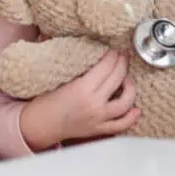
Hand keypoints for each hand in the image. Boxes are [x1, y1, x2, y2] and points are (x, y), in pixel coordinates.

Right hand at [20, 50, 139, 148]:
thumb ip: (77, 63)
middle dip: (122, 63)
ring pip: (125, 102)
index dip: (112, 54)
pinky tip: (136, 109)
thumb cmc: (44, 99)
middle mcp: (93, 104)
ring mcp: (98, 119)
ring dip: (130, 87)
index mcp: (82, 88)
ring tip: (127, 78)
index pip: (106, 66)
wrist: (38, 125)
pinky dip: (131, 117)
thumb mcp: (59, 77)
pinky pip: (121, 125)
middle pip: (117, 79)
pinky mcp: (98, 130)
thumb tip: (88, 44)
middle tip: (121, 55)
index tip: (113, 48)